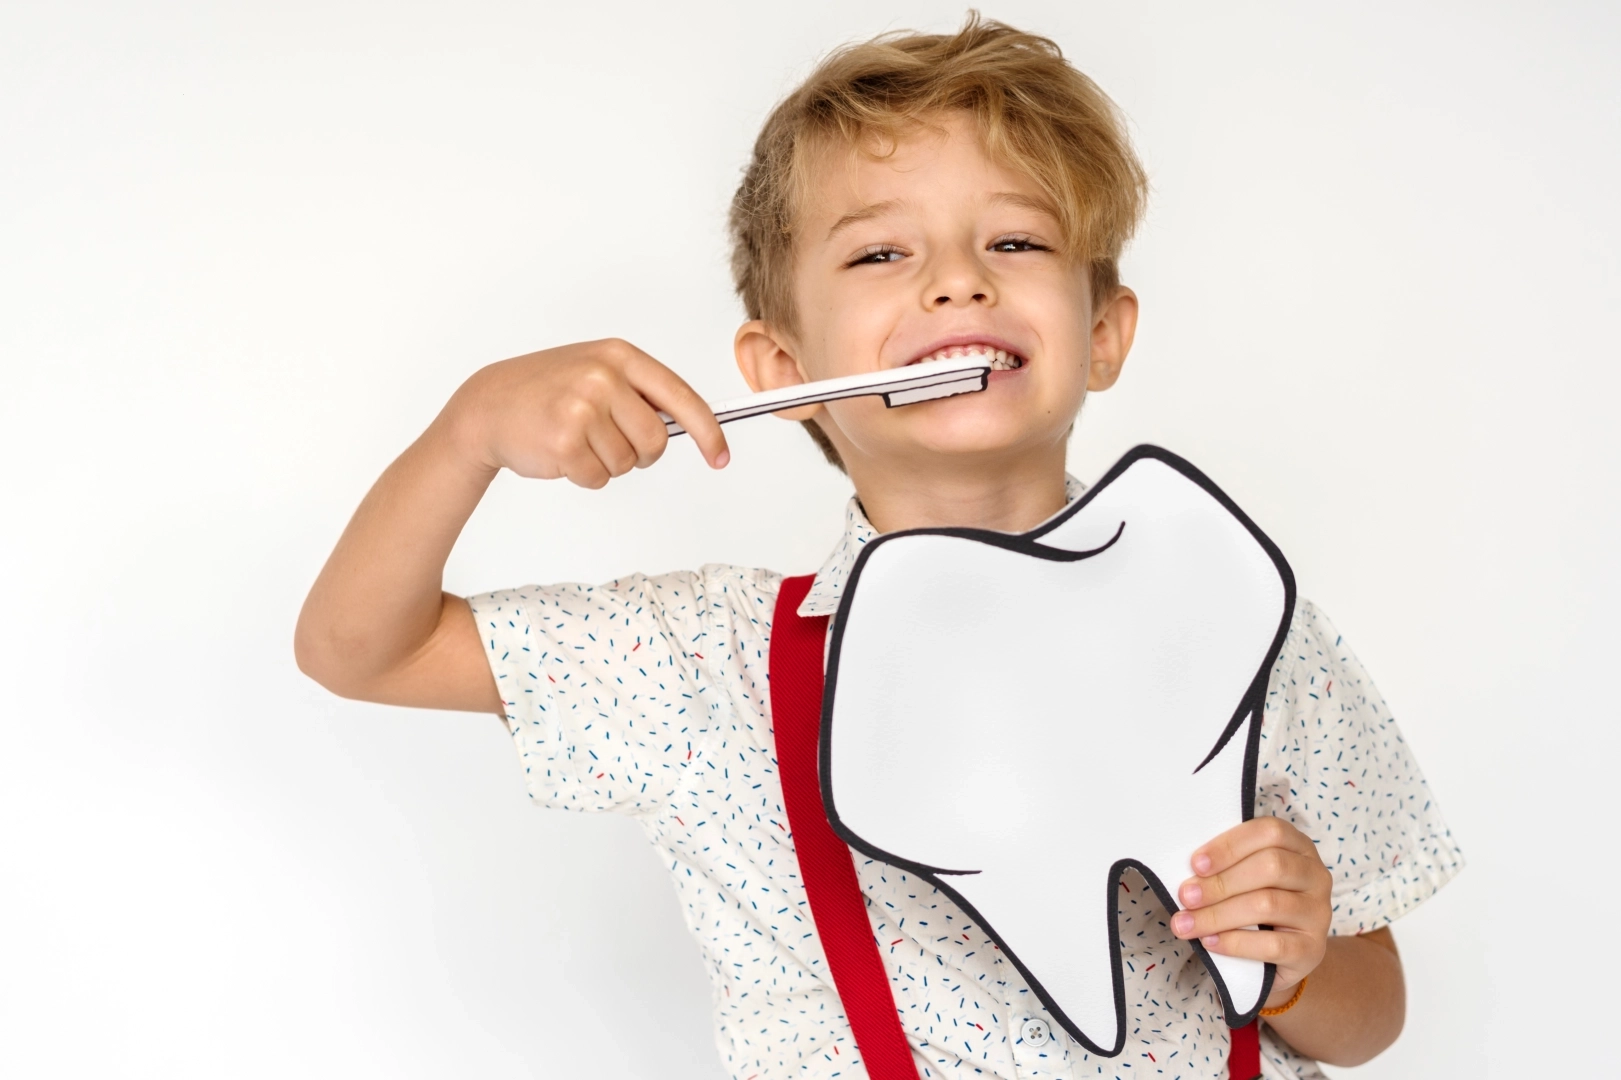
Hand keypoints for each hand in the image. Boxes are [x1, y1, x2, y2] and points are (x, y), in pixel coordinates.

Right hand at [447, 338, 728, 487]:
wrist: (488, 406)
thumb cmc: (548, 392)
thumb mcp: (597, 373)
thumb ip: (641, 393)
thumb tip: (693, 426)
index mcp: (619, 356)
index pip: (681, 396)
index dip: (707, 431)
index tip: (720, 456)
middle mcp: (603, 377)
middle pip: (656, 440)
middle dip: (639, 453)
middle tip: (607, 440)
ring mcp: (582, 407)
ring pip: (627, 463)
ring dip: (606, 463)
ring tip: (576, 439)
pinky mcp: (564, 440)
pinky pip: (599, 478)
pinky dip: (585, 475)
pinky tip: (562, 453)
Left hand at [1172, 815, 1332, 1001]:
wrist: (1284, 954)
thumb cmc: (1256, 903)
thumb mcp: (1246, 876)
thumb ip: (1227, 866)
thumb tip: (1188, 874)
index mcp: (1298, 846)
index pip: (1270, 832)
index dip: (1230, 845)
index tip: (1196, 864)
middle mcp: (1315, 875)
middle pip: (1271, 867)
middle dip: (1221, 882)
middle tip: (1186, 896)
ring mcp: (1318, 913)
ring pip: (1268, 904)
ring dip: (1219, 914)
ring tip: (1187, 924)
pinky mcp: (1313, 949)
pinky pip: (1273, 944)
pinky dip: (1236, 942)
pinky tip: (1210, 942)